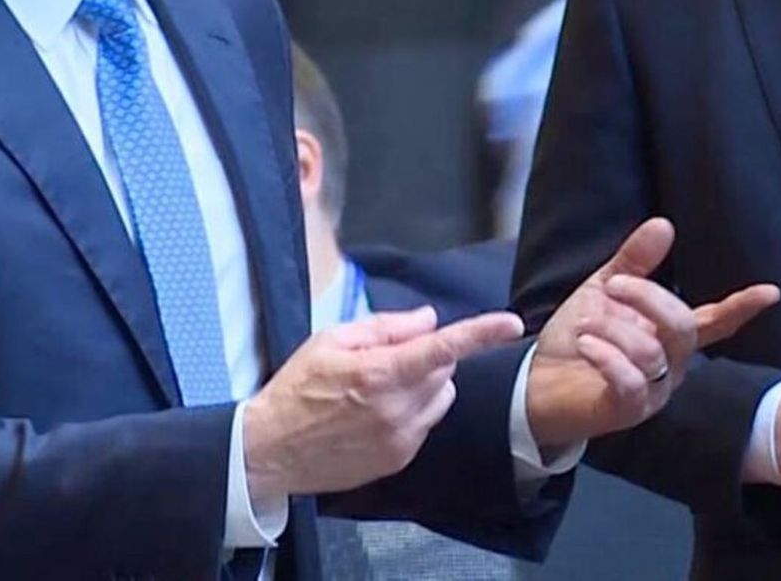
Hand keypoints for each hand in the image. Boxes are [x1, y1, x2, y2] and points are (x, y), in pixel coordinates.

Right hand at [244, 305, 522, 497]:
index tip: (510, 324)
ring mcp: (400, 438)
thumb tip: (428, 320)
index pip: (442, 349)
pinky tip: (377, 413)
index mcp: (380, 373)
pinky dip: (414, 411)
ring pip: (441, 398)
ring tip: (383, 386)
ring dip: (426, 385)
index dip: (480, 333)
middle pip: (444, 371)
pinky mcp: (398, 459)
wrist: (270, 449)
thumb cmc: (297, 388)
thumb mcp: (332, 340)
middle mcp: (396, 409)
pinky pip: (425, 424)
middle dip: (429, 356)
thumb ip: (385, 327)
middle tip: (389, 356)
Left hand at [525, 217, 779, 449]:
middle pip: (684, 328)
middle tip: (614, 285)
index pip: (714, 322)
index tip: (771, 292)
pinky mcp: (627, 411)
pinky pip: (630, 382)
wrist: (537, 383)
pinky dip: (607, 357)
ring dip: (613, 328)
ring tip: (585, 327)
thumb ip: (634, 262)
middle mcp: (670, 365)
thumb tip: (665, 224)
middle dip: (650, 298)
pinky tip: (588, 345)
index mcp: (668, 336)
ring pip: (652, 351)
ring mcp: (652, 392)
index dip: (741, 308)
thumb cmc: (578, 338)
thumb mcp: (605, 290)